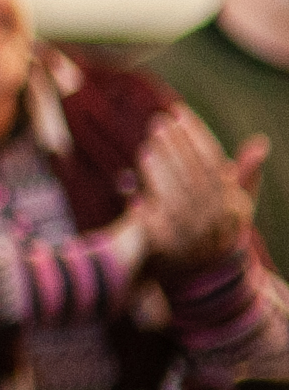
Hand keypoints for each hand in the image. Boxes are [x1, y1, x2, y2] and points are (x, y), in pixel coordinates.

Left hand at [127, 105, 266, 272]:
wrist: (201, 278)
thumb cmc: (215, 231)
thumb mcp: (233, 205)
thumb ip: (244, 175)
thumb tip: (261, 142)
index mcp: (231, 205)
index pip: (213, 161)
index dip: (196, 134)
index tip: (178, 111)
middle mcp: (215, 221)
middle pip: (194, 176)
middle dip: (176, 146)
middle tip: (157, 122)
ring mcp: (192, 237)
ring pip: (175, 198)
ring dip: (160, 171)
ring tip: (147, 146)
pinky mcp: (166, 252)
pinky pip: (153, 225)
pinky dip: (141, 204)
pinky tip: (127, 185)